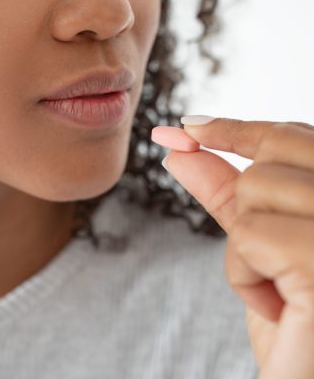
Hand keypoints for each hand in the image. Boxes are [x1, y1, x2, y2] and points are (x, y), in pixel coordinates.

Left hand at [151, 117, 313, 378]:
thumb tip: (180, 151)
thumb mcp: (259, 246)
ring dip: (247, 251)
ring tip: (280, 290)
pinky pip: (250, 235)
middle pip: (269, 161)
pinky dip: (244, 276)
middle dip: (247, 208)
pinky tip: (280, 309)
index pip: (292, 137)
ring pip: (254, 192)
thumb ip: (225, 193)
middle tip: (269, 259)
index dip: (237, 129)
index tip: (189, 126)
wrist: (306, 378)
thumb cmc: (295, 321)